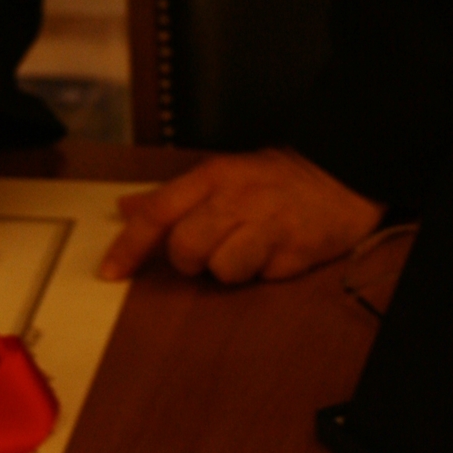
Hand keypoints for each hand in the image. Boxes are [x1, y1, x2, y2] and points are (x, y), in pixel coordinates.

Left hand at [100, 149, 384, 285]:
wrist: (341, 175)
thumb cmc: (272, 180)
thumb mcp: (220, 175)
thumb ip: (171, 196)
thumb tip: (124, 208)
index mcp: (213, 177)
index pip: (159, 213)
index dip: (129, 246)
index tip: (111, 272)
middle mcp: (237, 199)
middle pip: (186, 247)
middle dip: (190, 260)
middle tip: (209, 250)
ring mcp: (268, 226)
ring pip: (223, 269)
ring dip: (230, 268)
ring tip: (249, 250)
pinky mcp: (296, 252)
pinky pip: (262, 278)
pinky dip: (264, 272)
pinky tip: (275, 252)